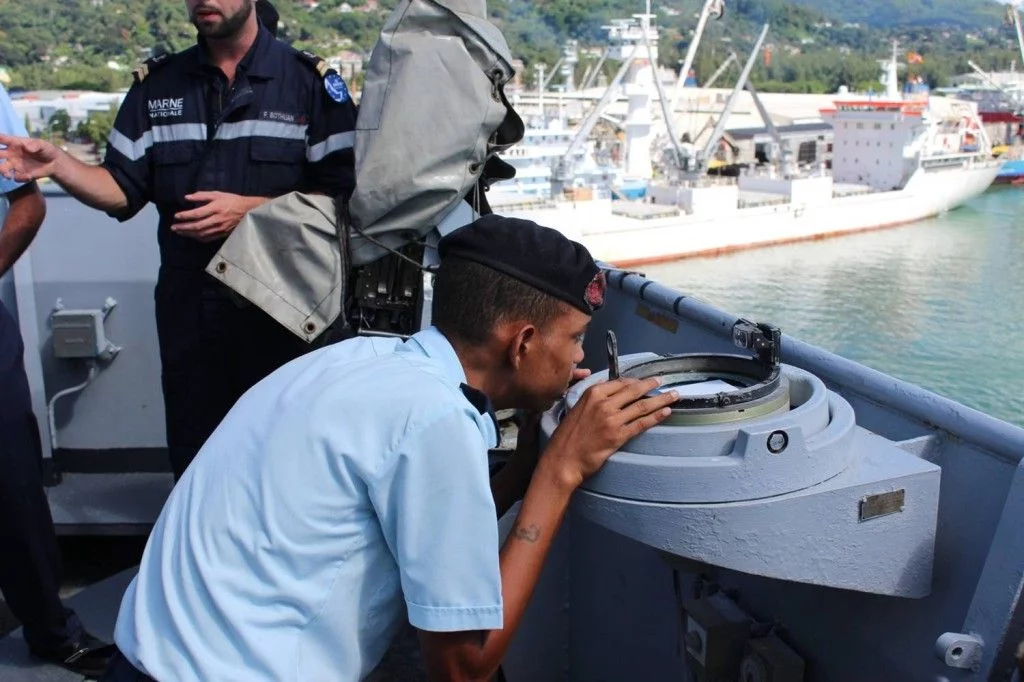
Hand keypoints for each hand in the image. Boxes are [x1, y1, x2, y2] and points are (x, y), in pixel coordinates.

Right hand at [0, 134, 60, 182]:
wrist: (54, 163)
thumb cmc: (46, 150)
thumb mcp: (43, 145)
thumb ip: (35, 145)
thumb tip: (27, 147)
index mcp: (14, 143)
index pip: (1, 139)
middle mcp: (11, 154)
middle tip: (0, 158)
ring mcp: (15, 164)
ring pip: (2, 168)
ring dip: (3, 171)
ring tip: (8, 175)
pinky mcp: (21, 174)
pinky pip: (16, 177)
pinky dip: (20, 178)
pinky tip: (28, 176)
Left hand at [171, 191, 265, 241]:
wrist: (248, 211)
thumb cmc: (232, 200)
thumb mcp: (218, 194)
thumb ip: (202, 195)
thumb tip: (187, 197)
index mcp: (216, 208)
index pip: (197, 213)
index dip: (185, 216)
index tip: (176, 216)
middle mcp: (217, 219)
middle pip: (197, 226)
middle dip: (184, 227)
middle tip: (174, 227)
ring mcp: (220, 228)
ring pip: (201, 234)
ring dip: (189, 234)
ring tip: (179, 232)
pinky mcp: (223, 234)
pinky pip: (208, 238)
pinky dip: (198, 238)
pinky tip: (192, 236)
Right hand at [541, 377, 676, 490]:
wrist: (564, 459)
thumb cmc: (567, 436)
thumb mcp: (577, 409)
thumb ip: (594, 400)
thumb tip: (610, 392)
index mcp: (593, 394)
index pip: (621, 383)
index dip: (637, 381)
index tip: (646, 381)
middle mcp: (604, 403)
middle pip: (634, 391)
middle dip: (652, 385)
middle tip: (664, 383)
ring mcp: (612, 420)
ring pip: (642, 406)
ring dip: (661, 400)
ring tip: (674, 396)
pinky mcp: (618, 436)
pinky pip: (642, 424)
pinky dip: (656, 417)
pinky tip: (666, 412)